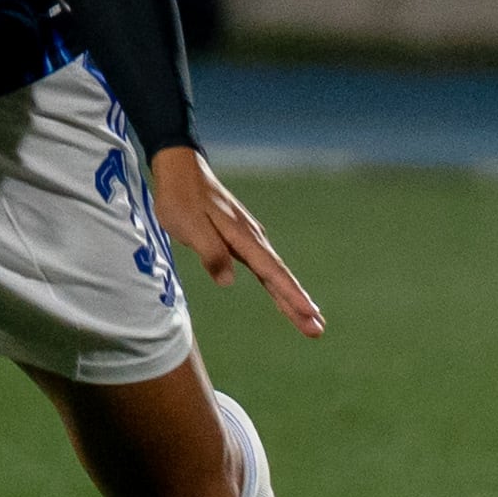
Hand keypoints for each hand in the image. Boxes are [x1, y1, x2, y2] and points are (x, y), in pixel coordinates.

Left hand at [149, 146, 323, 337]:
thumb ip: (210, 252)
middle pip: (279, 277)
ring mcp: (248, 237)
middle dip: (298, 304)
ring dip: (290, 296)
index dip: (290, 295)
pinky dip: (276, 281)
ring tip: (308, 317)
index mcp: (242, 237)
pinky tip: (281, 291)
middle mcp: (252, 238)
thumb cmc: (180, 197)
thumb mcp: (188, 226)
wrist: (179, 167)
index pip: (271, 272)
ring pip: (273, 272)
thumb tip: (228, 281)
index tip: (310, 314)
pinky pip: (263, 265)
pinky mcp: (240, 236)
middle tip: (318, 329)